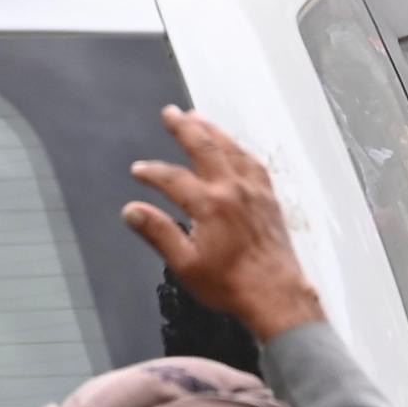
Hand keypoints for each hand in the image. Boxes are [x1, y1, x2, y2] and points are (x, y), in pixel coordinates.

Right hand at [120, 107, 325, 341]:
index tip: (138, 171)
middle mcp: (232, 188)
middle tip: (170, 112)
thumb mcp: (185, 264)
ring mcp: (254, 190)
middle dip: (184, 128)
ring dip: (212, 130)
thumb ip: (158, 233)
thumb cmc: (229, 283)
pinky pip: (252, 162)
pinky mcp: (269, 198)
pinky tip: (234, 147)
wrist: (276, 294)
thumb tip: (131, 210)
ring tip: (198, 118)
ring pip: (231, 149)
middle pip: (204, 147)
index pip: (172, 178)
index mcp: (209, 204)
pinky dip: (239, 149)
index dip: (152, 172)